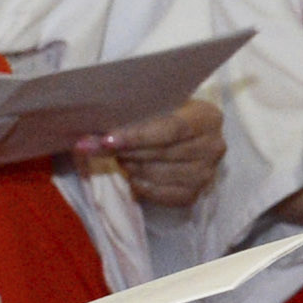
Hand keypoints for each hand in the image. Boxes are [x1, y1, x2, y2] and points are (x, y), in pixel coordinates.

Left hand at [85, 96, 225, 210]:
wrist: (186, 136)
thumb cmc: (167, 116)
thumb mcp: (157, 107)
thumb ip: (131, 116)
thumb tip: (88, 138)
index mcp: (207, 117)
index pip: (171, 128)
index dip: (138, 136)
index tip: (107, 140)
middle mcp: (214, 146)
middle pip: (162, 153)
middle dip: (126, 151)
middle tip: (99, 147)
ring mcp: (207, 173)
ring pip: (158, 175)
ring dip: (132, 167)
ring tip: (121, 158)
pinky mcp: (197, 194)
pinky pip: (162, 195)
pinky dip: (141, 186)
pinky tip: (133, 176)